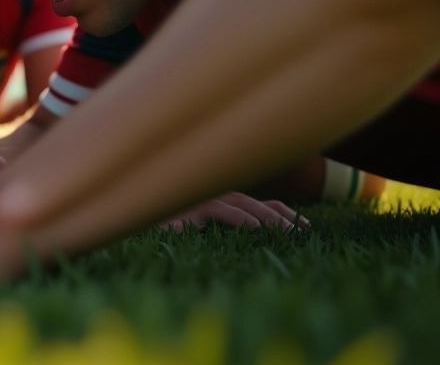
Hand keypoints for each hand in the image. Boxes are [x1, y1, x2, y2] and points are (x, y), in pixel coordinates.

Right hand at [162, 192, 308, 232]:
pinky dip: (241, 218)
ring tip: (288, 231)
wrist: (133, 231)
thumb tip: (257, 243)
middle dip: (281, 213)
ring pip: (240, 202)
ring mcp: (197, 199)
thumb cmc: (161, 236)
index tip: (304, 225)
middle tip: (305, 229)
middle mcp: (208, 195)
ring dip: (267, 216)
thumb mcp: (198, 237)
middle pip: (252, 200)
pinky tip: (257, 229)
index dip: (279, 210)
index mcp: (214, 202)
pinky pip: (221, 211)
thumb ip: (222, 233)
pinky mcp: (188, 209)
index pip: (253, 202)